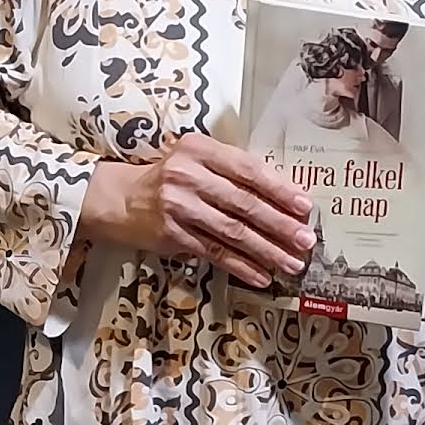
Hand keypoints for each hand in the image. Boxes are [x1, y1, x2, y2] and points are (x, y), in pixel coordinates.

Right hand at [81, 135, 310, 285]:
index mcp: (200, 150)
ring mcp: (179, 206)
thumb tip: (283, 197)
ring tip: (291, 263)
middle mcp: (188, 175)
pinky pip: (214, 252)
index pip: (248, 169)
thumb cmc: (168, 178)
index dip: (280, 189)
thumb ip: (232, 172)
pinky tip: (261, 275)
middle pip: (244, 203)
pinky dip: (241, 266)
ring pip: (232, 231)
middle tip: (306, 240)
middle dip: (280, 225)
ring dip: (266, 250)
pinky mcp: (172, 234)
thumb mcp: (196, 161)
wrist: (117, 198)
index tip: (305, 206)